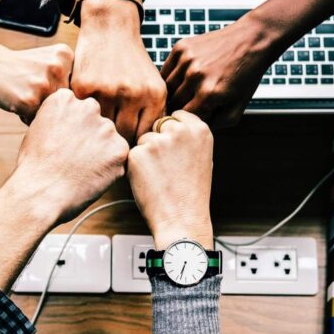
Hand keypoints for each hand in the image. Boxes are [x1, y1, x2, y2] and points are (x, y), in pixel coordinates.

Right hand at [0, 43, 73, 122]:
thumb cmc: (18, 66)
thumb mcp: (48, 59)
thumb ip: (67, 76)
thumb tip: (87, 108)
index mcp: (66, 55)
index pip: (76, 88)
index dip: (59, 91)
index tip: (43, 82)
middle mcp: (58, 68)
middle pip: (66, 102)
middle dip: (50, 103)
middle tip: (31, 89)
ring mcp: (44, 84)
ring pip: (52, 112)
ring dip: (39, 111)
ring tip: (24, 94)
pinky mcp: (29, 100)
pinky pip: (36, 120)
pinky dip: (26, 116)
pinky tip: (16, 100)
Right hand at [13, 89, 129, 223]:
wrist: (40, 193)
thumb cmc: (34, 166)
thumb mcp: (38, 129)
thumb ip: (60, 118)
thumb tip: (71, 122)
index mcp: (65, 99)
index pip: (78, 109)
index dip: (71, 129)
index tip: (62, 143)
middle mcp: (88, 107)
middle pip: (96, 121)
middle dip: (89, 137)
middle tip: (74, 158)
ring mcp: (106, 128)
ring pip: (109, 139)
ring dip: (101, 152)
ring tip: (80, 170)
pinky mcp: (120, 149)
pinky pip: (118, 157)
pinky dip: (109, 168)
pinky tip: (90, 177)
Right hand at [71, 0, 166, 142]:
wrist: (110, 28)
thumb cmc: (132, 61)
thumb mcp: (152, 83)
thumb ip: (152, 113)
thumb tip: (147, 148)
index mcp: (154, 95)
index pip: (145, 135)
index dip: (136, 143)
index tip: (127, 144)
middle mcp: (133, 94)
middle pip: (124, 136)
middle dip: (117, 141)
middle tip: (110, 142)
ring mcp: (107, 91)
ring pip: (102, 128)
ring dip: (98, 130)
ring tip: (96, 132)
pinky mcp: (84, 87)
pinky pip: (84, 114)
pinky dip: (83, 117)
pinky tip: (84, 116)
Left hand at [127, 111, 213, 249]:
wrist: (182, 218)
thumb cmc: (191, 192)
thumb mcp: (201, 157)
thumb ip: (188, 137)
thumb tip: (170, 124)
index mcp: (199, 130)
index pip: (177, 115)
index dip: (172, 132)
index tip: (175, 148)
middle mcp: (180, 131)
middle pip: (158, 125)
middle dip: (158, 141)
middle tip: (167, 167)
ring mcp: (158, 141)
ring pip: (144, 140)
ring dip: (146, 154)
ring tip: (160, 177)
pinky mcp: (138, 154)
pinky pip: (132, 154)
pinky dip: (136, 166)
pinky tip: (150, 181)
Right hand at [161, 15, 276, 127]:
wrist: (251, 40)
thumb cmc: (246, 75)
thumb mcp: (238, 107)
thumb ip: (216, 124)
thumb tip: (194, 128)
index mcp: (209, 94)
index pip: (184, 117)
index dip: (187, 120)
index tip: (191, 119)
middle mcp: (195, 76)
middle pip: (173, 103)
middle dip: (179, 108)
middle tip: (187, 107)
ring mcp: (187, 60)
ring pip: (166, 87)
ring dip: (172, 93)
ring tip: (185, 94)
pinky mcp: (181, 47)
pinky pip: (166, 70)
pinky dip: (170, 77)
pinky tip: (182, 79)